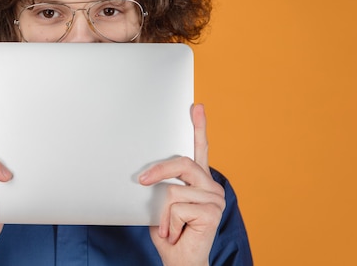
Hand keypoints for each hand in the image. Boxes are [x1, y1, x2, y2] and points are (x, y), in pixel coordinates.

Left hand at [139, 104, 224, 265]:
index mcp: (199, 181)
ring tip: (169, 227)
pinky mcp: (212, 212)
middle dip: (157, 171)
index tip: (196, 106)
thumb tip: (145, 171)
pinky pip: (176, 207)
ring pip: (173, 190)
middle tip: (141, 181)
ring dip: (163, 212)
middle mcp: (211, 186)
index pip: (200, 149)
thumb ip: (162, 185)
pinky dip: (168, 223)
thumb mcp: (160, 204)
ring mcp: (215, 199)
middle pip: (181, 163)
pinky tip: (177, 233)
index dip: (199, 127)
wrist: (179, 261)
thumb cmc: (169, 232)